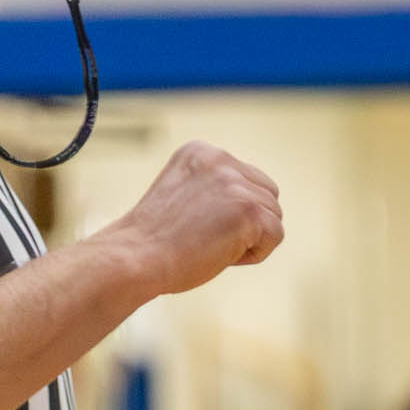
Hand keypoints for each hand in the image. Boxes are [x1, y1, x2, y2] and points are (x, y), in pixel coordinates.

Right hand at [108, 142, 283, 295]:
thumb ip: (217, 187)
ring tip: (209, 242)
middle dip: (248, 223)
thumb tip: (259, 200)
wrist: (134, 258)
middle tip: (204, 234)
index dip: (230, 212)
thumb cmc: (156, 238)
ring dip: (249, 239)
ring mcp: (235, 183)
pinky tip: (221, 252)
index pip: (249, 180)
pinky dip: (255, 254)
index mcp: (201, 151)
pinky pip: (276, 236)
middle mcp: (220, 159)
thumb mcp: (186, 193)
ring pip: (274, 217)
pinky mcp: (249, 209)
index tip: (195, 221)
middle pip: (269, 196)